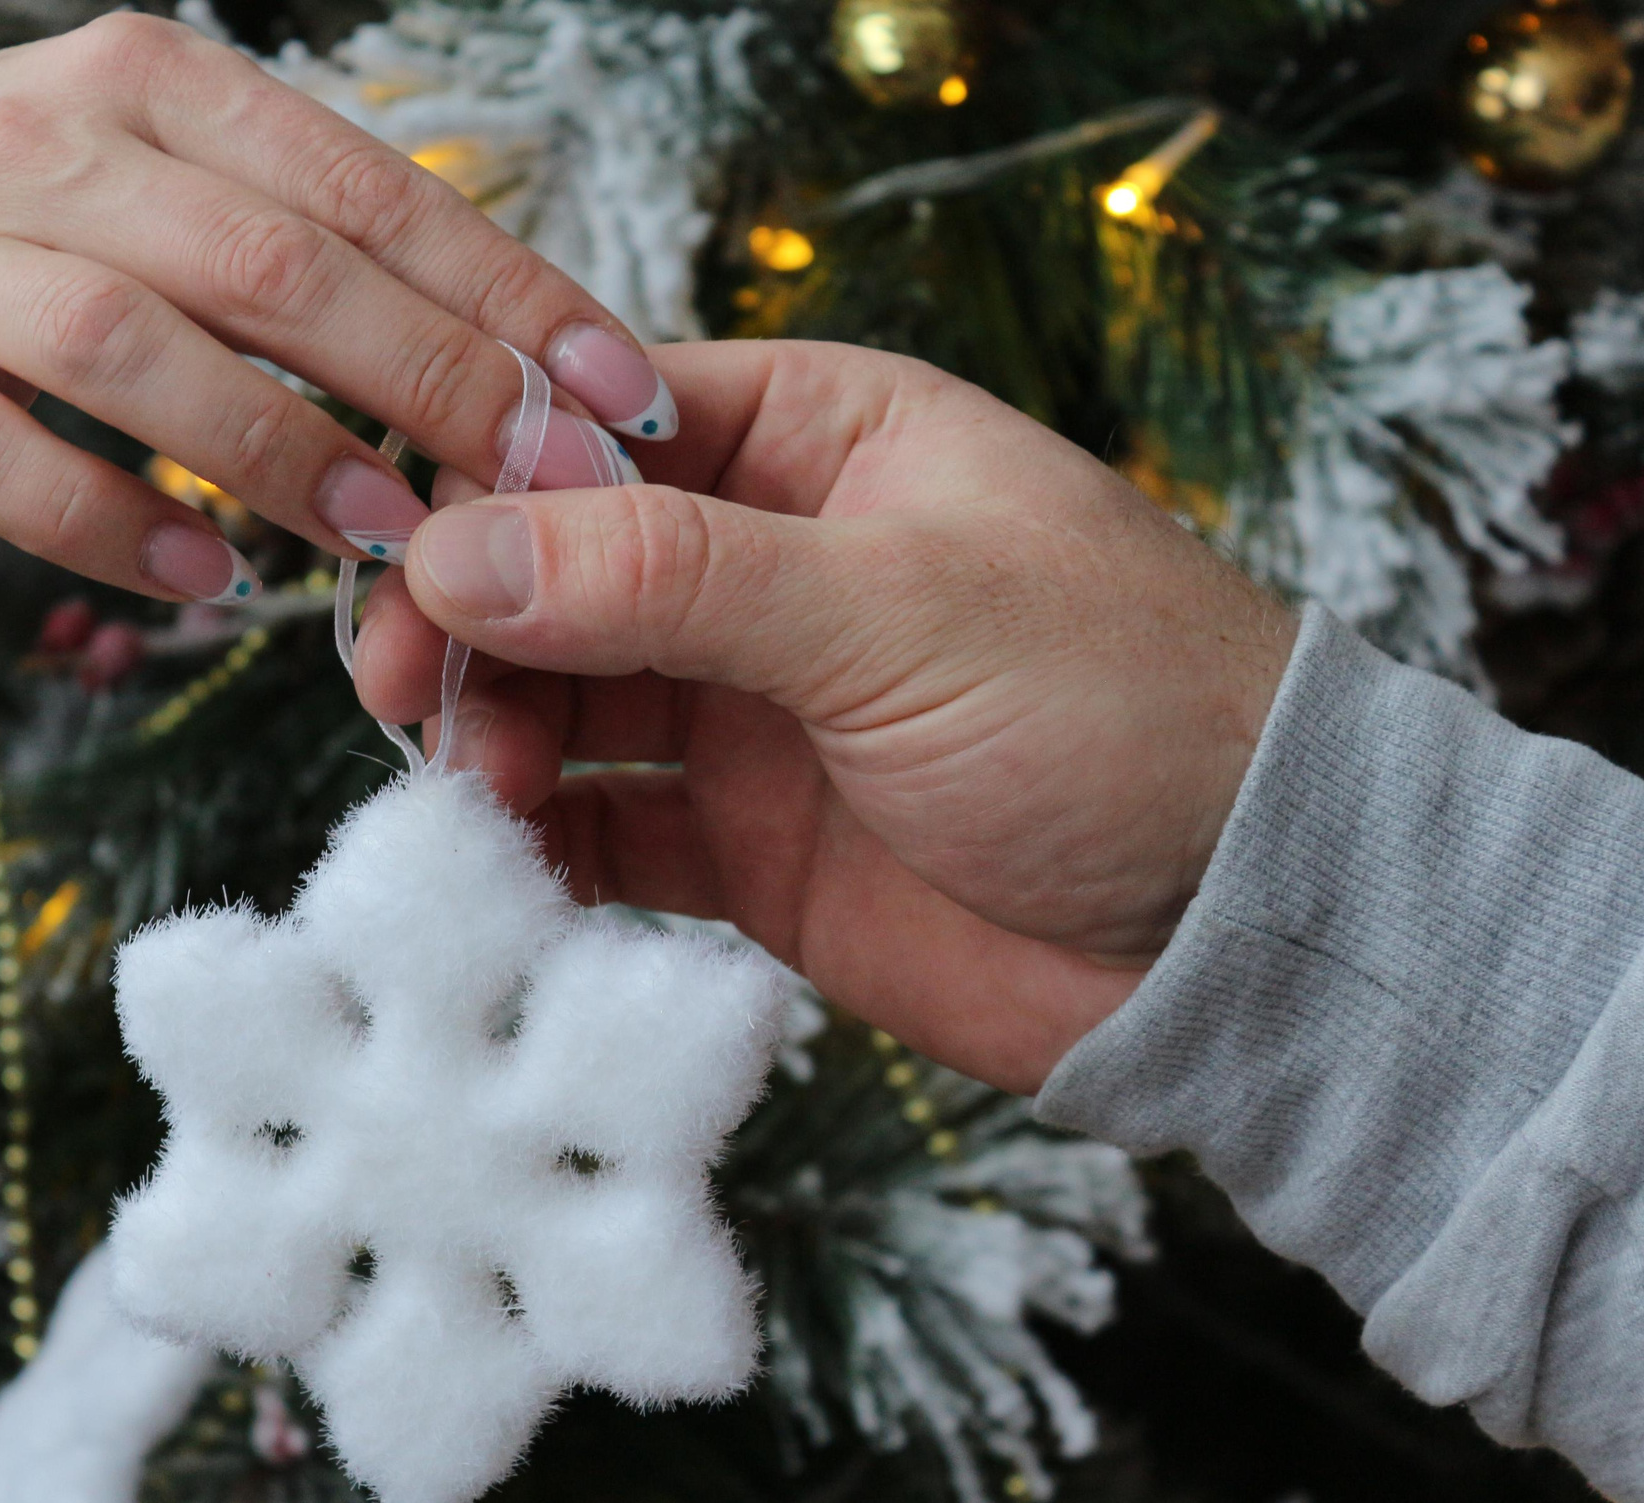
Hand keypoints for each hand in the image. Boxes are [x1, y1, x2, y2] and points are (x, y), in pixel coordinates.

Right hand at [0, 11, 669, 600]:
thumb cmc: (19, 211)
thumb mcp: (165, 167)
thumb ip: (311, 244)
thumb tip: (515, 363)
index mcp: (159, 89)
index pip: (363, 187)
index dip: (504, 291)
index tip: (612, 392)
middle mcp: (51, 150)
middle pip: (268, 263)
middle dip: (426, 378)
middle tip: (539, 483)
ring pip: (132, 350)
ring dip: (277, 449)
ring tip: (387, 537)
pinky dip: (107, 520)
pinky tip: (203, 576)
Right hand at [354, 341, 1297, 1092]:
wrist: (1236, 936)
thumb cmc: (1122, 712)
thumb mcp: (894, 608)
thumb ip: (668, 574)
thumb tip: (459, 549)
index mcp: (816, 440)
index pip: (594, 425)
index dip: (488, 488)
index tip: (412, 570)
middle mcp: (766, 562)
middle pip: (548, 568)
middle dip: (467, 628)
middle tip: (407, 701)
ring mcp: (750, 707)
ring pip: (557, 700)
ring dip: (490, 740)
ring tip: (476, 796)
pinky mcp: (746, 844)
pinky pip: (600, 832)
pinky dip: (538, 850)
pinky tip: (503, 871)